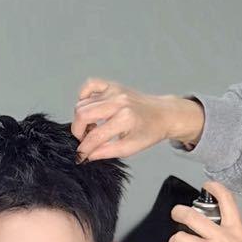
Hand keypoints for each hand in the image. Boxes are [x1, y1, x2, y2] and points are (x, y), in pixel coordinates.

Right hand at [72, 80, 204, 161]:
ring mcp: (114, 91)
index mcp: (125, 119)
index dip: (84, 149)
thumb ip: (107, 152)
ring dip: (81, 119)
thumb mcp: (131, 148)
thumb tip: (87, 155)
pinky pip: (89, 85)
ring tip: (92, 128)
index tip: (80, 156)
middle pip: (83, 115)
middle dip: (78, 132)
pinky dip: (83, 96)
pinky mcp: (113, 85)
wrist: (163, 114)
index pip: (95, 135)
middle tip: (84, 141)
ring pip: (82, 103)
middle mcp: (118, 102)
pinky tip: (89, 108)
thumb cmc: (150, 131)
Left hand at [168, 182, 241, 241]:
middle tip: (176, 214)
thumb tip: (224, 236)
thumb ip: (234, 239)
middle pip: (191, 216)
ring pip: (180, 238)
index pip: (226, 201)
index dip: (214, 188)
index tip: (207, 187)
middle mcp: (222, 238)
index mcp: (236, 231)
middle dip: (178, 212)